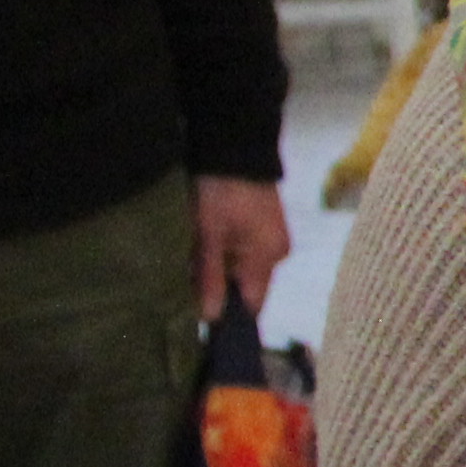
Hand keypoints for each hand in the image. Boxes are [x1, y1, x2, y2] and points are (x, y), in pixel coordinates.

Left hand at [192, 176, 290, 325]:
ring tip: (195, 252)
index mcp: (268, 258)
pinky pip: (244, 252)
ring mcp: (273, 238)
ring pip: (241, 268)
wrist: (235, 147)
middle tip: (188, 273)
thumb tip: (211, 319)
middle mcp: (277, 253)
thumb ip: (211, 277)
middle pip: (245, 286)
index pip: (253, 305)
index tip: (201, 317)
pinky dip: (225, 252)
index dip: (230, 315)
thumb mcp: (209, 236)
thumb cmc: (221, 194)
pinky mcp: (265, 226)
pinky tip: (207, 240)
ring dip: (218, 267)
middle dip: (217, 285)